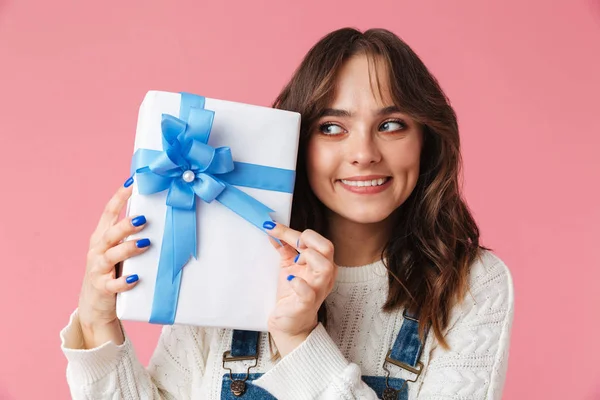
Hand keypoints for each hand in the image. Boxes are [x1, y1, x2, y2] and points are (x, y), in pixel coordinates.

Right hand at [77, 177, 150, 346]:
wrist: (94, 306)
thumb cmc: (111, 271)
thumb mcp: (117, 250)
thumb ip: (130, 236)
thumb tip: (156, 214)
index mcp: (101, 237)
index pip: (109, 213)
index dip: (119, 197)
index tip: (132, 183)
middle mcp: (97, 251)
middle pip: (110, 233)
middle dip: (126, 225)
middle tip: (143, 218)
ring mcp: (98, 270)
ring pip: (111, 256)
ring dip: (128, 249)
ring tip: (144, 244)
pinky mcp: (102, 289)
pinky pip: (113, 285)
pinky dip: (124, 282)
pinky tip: (135, 279)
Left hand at [264, 222, 337, 356]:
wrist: (290, 323)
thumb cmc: (292, 293)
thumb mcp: (289, 266)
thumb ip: (284, 247)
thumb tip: (272, 228)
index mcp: (322, 263)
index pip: (316, 240)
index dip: (293, 232)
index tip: (272, 227)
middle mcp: (324, 275)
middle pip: (327, 247)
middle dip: (307, 239)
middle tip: (289, 243)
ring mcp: (317, 290)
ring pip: (325, 267)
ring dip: (308, 257)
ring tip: (294, 261)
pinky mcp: (306, 305)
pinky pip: (308, 292)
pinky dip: (298, 283)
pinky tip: (289, 279)